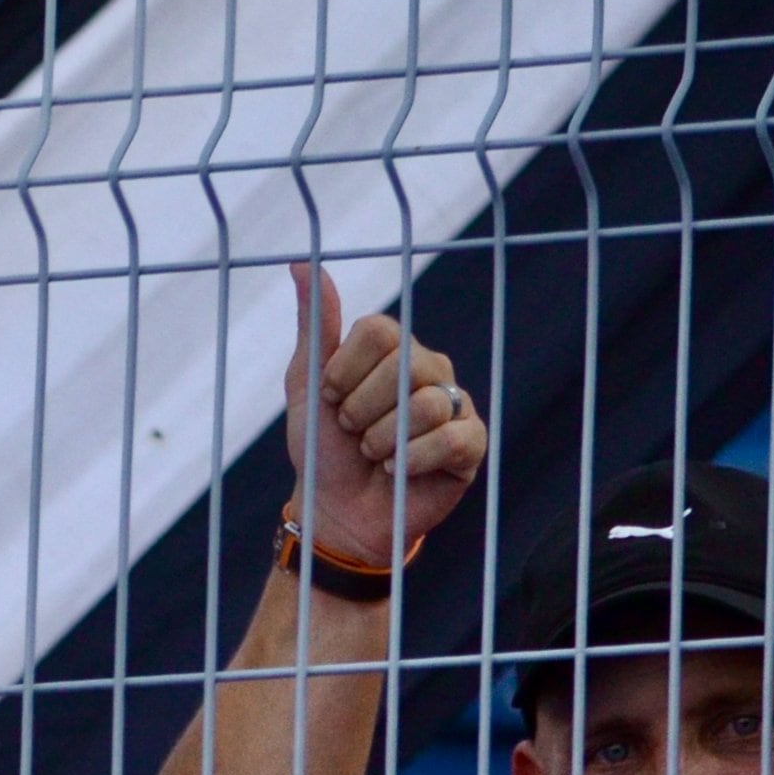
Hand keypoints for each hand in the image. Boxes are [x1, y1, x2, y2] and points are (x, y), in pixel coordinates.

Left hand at [286, 261, 486, 565]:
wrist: (335, 511)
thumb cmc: (321, 447)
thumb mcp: (307, 384)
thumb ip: (314, 325)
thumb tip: (303, 263)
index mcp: (393, 350)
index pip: (379, 331)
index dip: (344, 371)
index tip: (329, 398)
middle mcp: (430, 369)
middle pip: (402, 366)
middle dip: (359, 411)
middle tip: (353, 432)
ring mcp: (454, 405)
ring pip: (424, 406)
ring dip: (382, 441)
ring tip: (374, 455)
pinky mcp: (471, 444)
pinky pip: (450, 439)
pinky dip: (412, 461)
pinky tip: (398, 471)